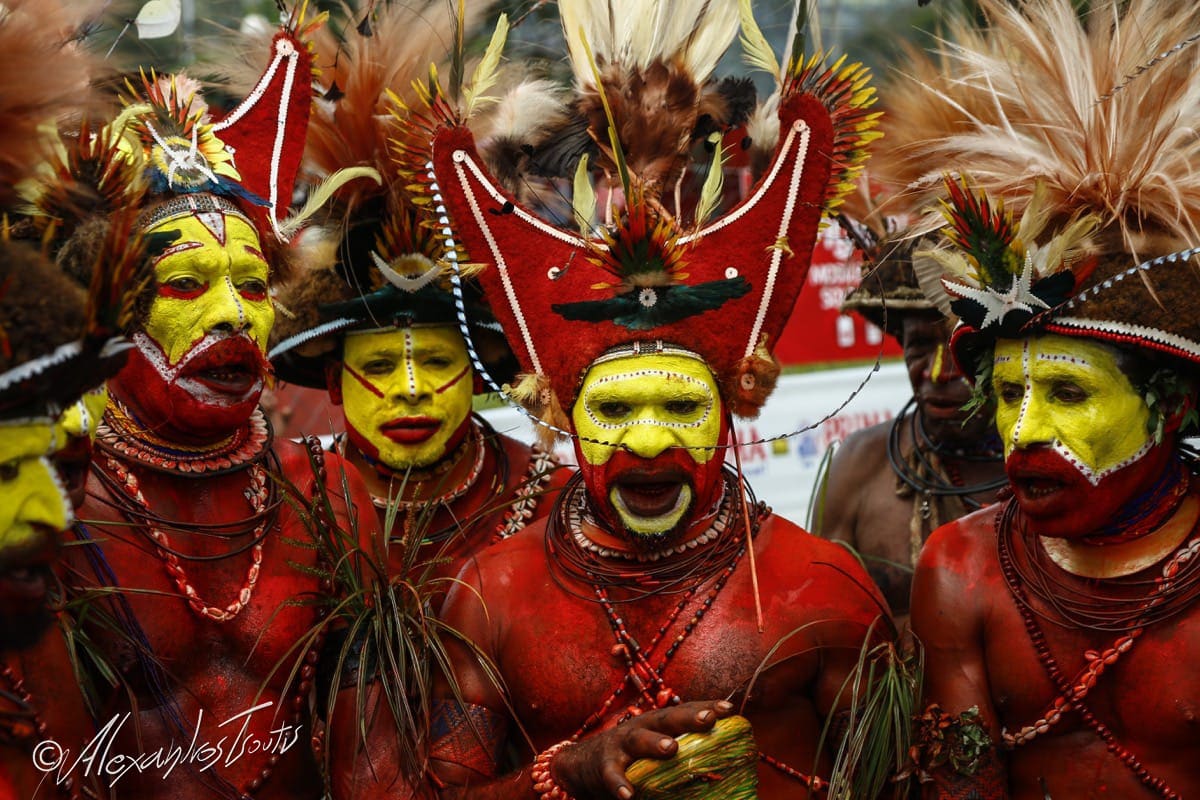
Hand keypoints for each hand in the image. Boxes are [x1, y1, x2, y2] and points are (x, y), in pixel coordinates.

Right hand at [549, 700, 734, 798]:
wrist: (581, 764)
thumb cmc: (630, 758)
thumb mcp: (653, 749)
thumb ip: (680, 755)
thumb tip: (719, 768)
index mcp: (657, 723)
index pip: (685, 711)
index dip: (706, 707)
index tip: (729, 708)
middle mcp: (641, 728)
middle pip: (666, 719)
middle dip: (688, 717)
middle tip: (709, 719)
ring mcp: (620, 745)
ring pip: (638, 740)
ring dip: (655, 743)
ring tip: (671, 748)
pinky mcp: (603, 766)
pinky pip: (612, 775)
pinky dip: (619, 783)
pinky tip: (628, 794)